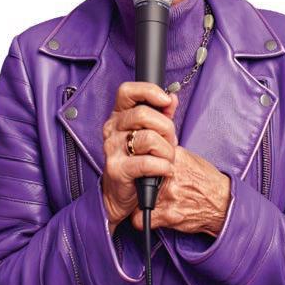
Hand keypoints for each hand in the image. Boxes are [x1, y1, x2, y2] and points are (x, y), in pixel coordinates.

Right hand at [101, 82, 179, 233]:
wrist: (121, 193)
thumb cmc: (137, 161)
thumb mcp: (151, 133)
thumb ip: (162, 115)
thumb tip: (172, 98)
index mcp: (119, 116)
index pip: (127, 91)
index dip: (148, 91)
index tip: (165, 101)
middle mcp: (112, 129)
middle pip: (143, 114)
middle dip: (166, 128)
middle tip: (170, 141)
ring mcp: (112, 149)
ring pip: (149, 138)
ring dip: (167, 150)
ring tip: (167, 159)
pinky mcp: (117, 169)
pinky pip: (148, 162)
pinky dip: (163, 166)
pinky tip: (165, 170)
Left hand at [129, 145, 231, 236]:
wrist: (223, 203)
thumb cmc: (207, 181)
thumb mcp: (189, 159)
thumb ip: (169, 155)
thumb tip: (151, 150)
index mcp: (174, 158)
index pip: (143, 155)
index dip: (138, 162)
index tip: (137, 168)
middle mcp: (170, 175)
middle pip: (137, 176)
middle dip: (137, 182)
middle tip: (140, 187)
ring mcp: (168, 195)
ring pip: (136, 198)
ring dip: (138, 201)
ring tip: (146, 202)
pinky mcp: (167, 215)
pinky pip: (139, 219)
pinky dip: (140, 220)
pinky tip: (148, 215)